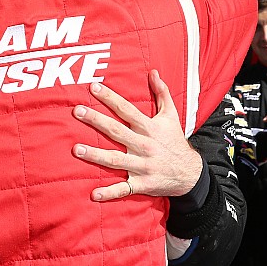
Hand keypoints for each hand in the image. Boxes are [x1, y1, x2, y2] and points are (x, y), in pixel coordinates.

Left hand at [72, 69, 202, 200]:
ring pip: (116, 160)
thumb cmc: (174, 141)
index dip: (110, 98)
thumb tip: (153, 72)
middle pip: (117, 131)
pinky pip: (124, 189)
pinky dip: (110, 193)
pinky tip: (94, 194)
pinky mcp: (142, 184)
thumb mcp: (171, 116)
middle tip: (77, 111)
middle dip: (96, 121)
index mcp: (149, 128)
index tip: (93, 87)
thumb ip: (162, 93)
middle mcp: (144, 145)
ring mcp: (142, 166)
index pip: (126, 109)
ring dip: (95, 155)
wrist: (190, 173)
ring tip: (76, 149)